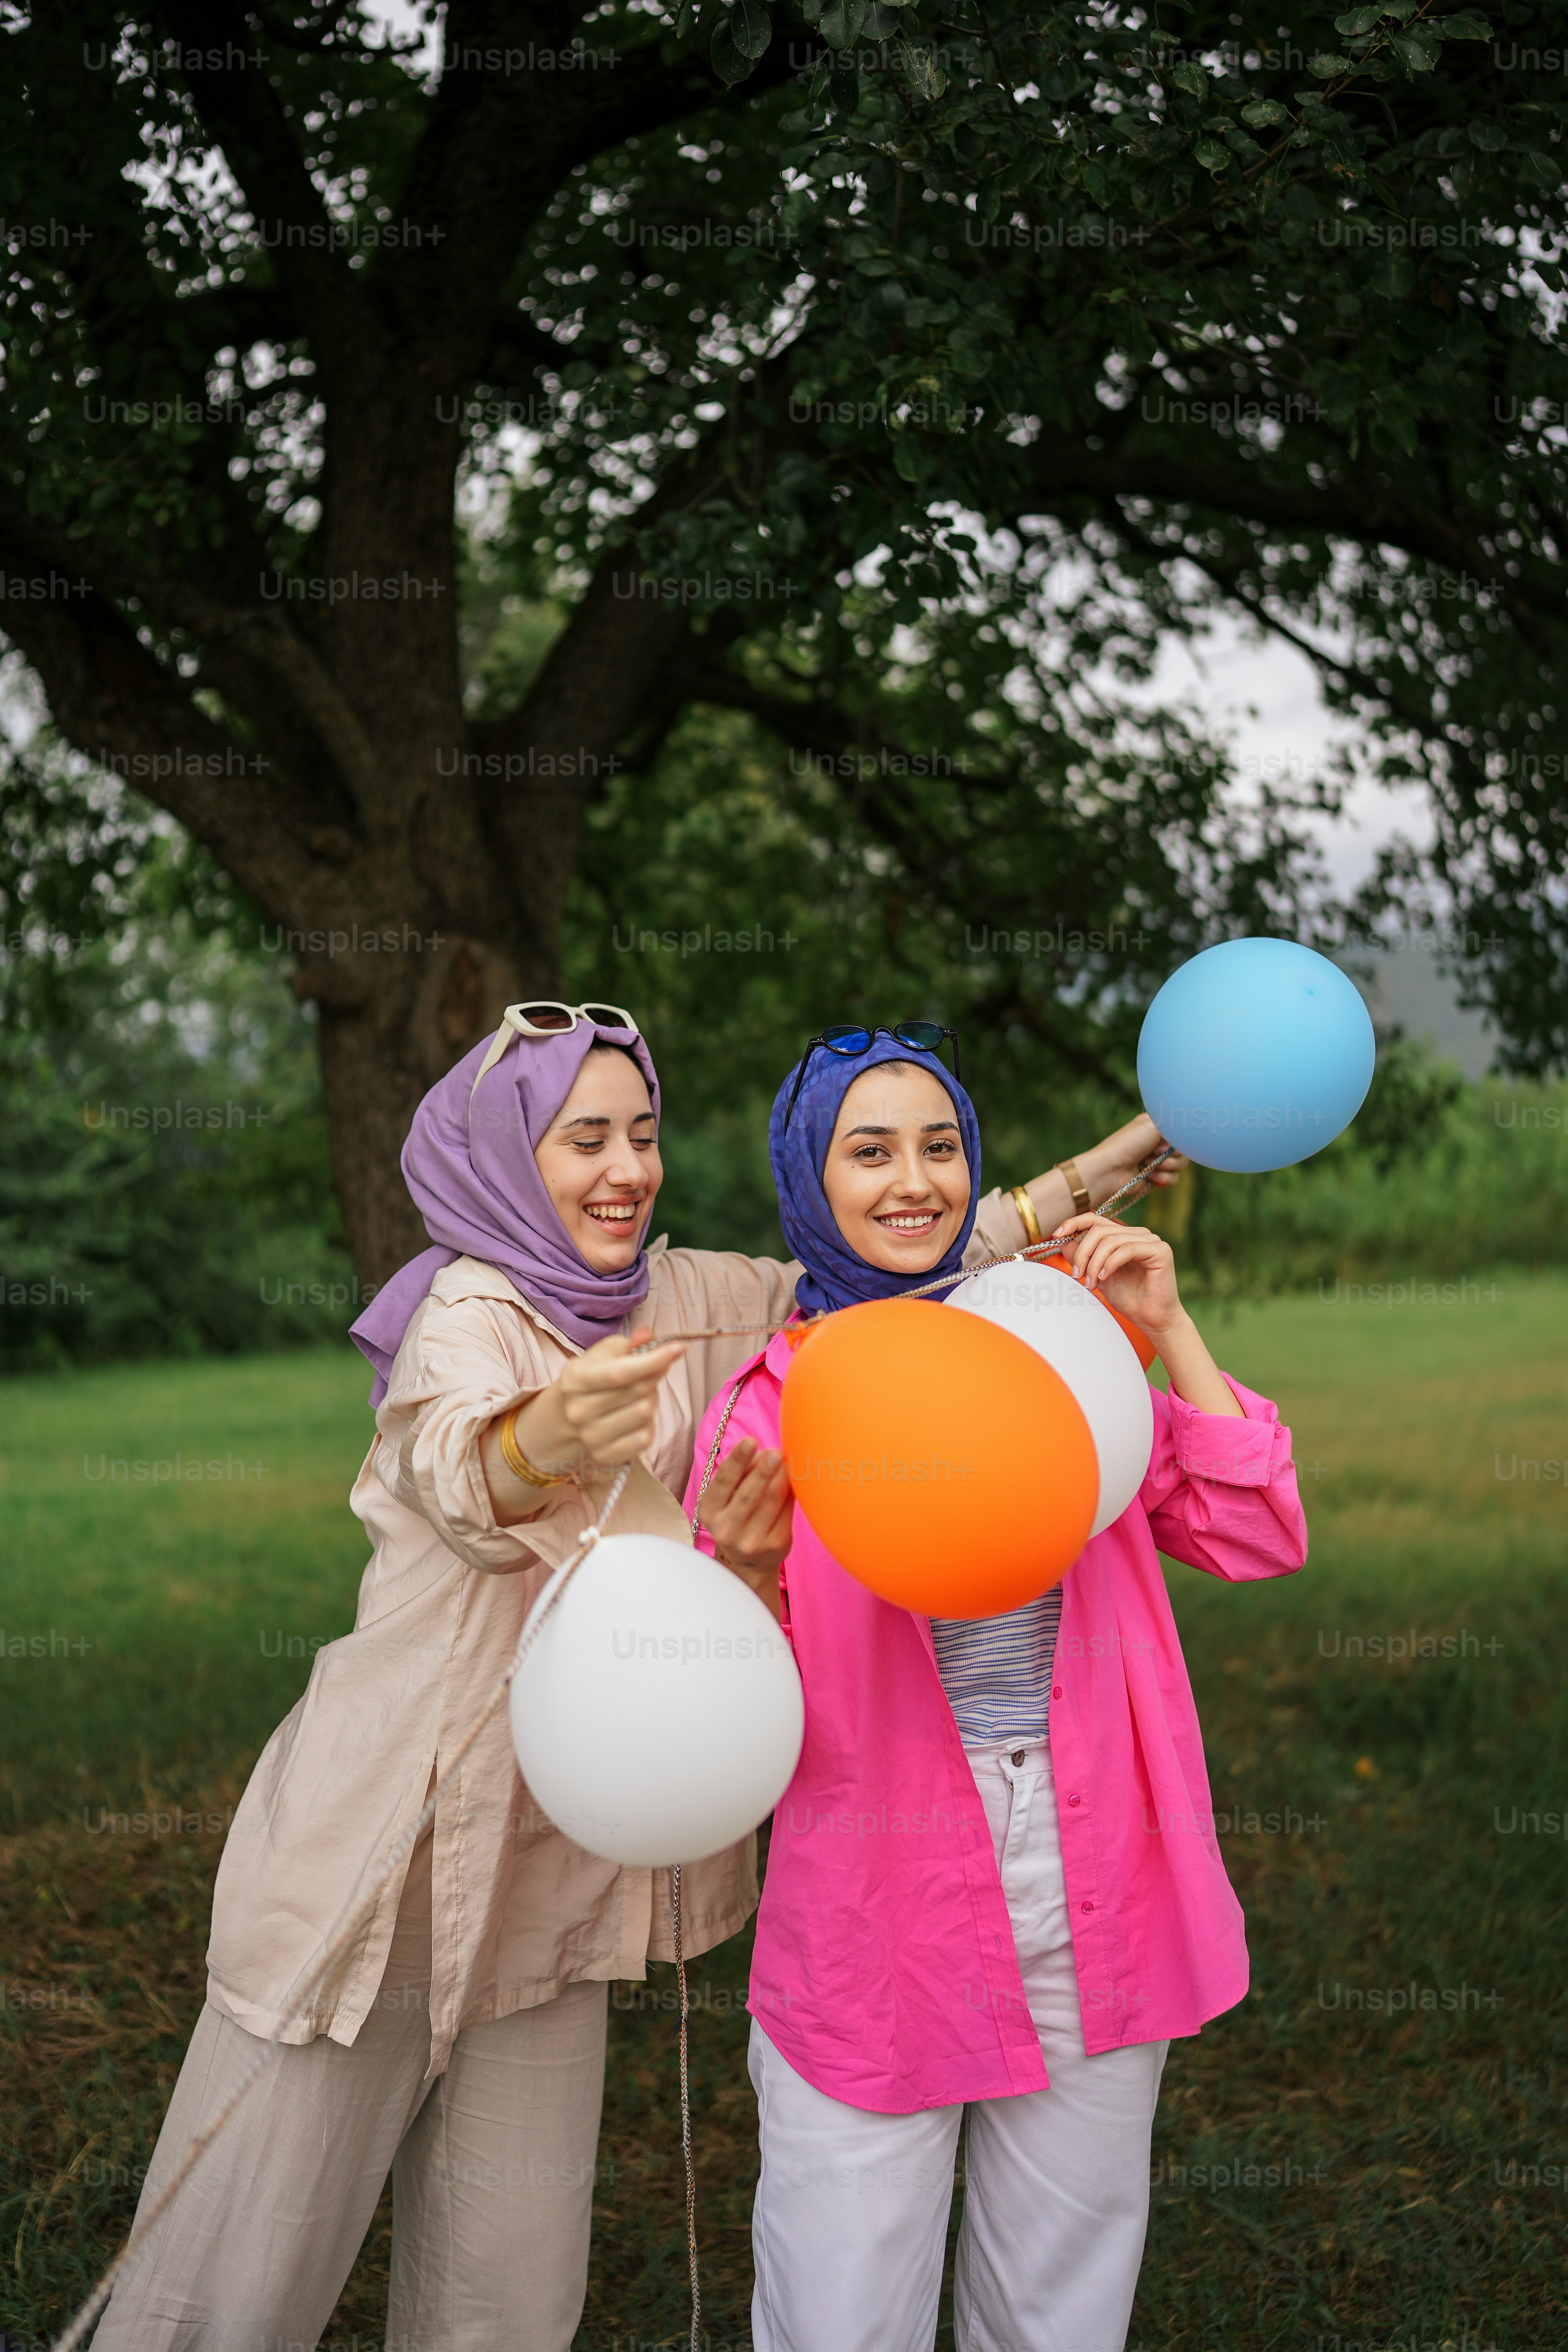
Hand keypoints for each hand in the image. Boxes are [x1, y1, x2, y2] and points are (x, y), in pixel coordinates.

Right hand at [484, 1326, 685, 1522]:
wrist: (572, 1412)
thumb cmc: (596, 1375)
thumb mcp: (607, 1353)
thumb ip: (629, 1344)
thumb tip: (647, 1335)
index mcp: (576, 1378)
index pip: (620, 1372)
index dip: (653, 1360)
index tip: (679, 1348)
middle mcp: (578, 1410)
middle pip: (639, 1391)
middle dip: (654, 1376)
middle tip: (651, 1372)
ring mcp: (590, 1436)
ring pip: (645, 1412)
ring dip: (651, 1400)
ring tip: (639, 1395)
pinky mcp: (604, 1455)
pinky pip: (645, 1437)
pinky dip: (648, 1424)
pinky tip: (635, 1418)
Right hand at [696, 1437, 793, 1620]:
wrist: (749, 1560)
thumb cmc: (737, 1516)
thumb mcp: (728, 1498)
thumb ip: (741, 1474)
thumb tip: (765, 1452)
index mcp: (710, 1512)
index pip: (723, 1482)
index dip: (737, 1460)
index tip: (750, 1440)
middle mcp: (727, 1530)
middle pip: (749, 1493)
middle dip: (764, 1469)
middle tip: (776, 1451)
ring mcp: (751, 1541)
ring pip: (772, 1500)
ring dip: (782, 1476)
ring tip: (788, 1459)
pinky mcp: (775, 1546)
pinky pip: (787, 1511)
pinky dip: (792, 1491)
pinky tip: (795, 1478)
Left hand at [1048, 1213, 1184, 1341]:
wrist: (1151, 1319)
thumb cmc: (1127, 1297)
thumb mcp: (1096, 1274)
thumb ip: (1082, 1256)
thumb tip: (1062, 1239)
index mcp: (1124, 1235)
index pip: (1095, 1219)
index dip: (1074, 1223)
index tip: (1057, 1235)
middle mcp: (1138, 1233)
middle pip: (1099, 1230)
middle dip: (1082, 1253)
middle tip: (1077, 1276)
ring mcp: (1151, 1240)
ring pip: (1111, 1240)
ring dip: (1094, 1263)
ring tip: (1091, 1283)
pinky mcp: (1160, 1250)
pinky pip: (1127, 1249)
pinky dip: (1111, 1263)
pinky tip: (1105, 1278)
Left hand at [1082, 1111, 1187, 1202]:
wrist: (1111, 1170)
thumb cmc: (1128, 1143)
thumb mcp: (1152, 1125)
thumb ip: (1174, 1124)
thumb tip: (1187, 1128)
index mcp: (1156, 1127)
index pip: (1180, 1131)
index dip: (1175, 1137)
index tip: (1163, 1139)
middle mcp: (1158, 1142)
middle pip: (1183, 1148)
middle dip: (1169, 1153)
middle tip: (1152, 1152)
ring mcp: (1157, 1161)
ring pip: (1181, 1164)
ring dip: (1166, 1166)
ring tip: (1147, 1165)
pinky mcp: (1156, 1177)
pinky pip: (1173, 1179)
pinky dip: (1163, 1178)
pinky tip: (1150, 1177)